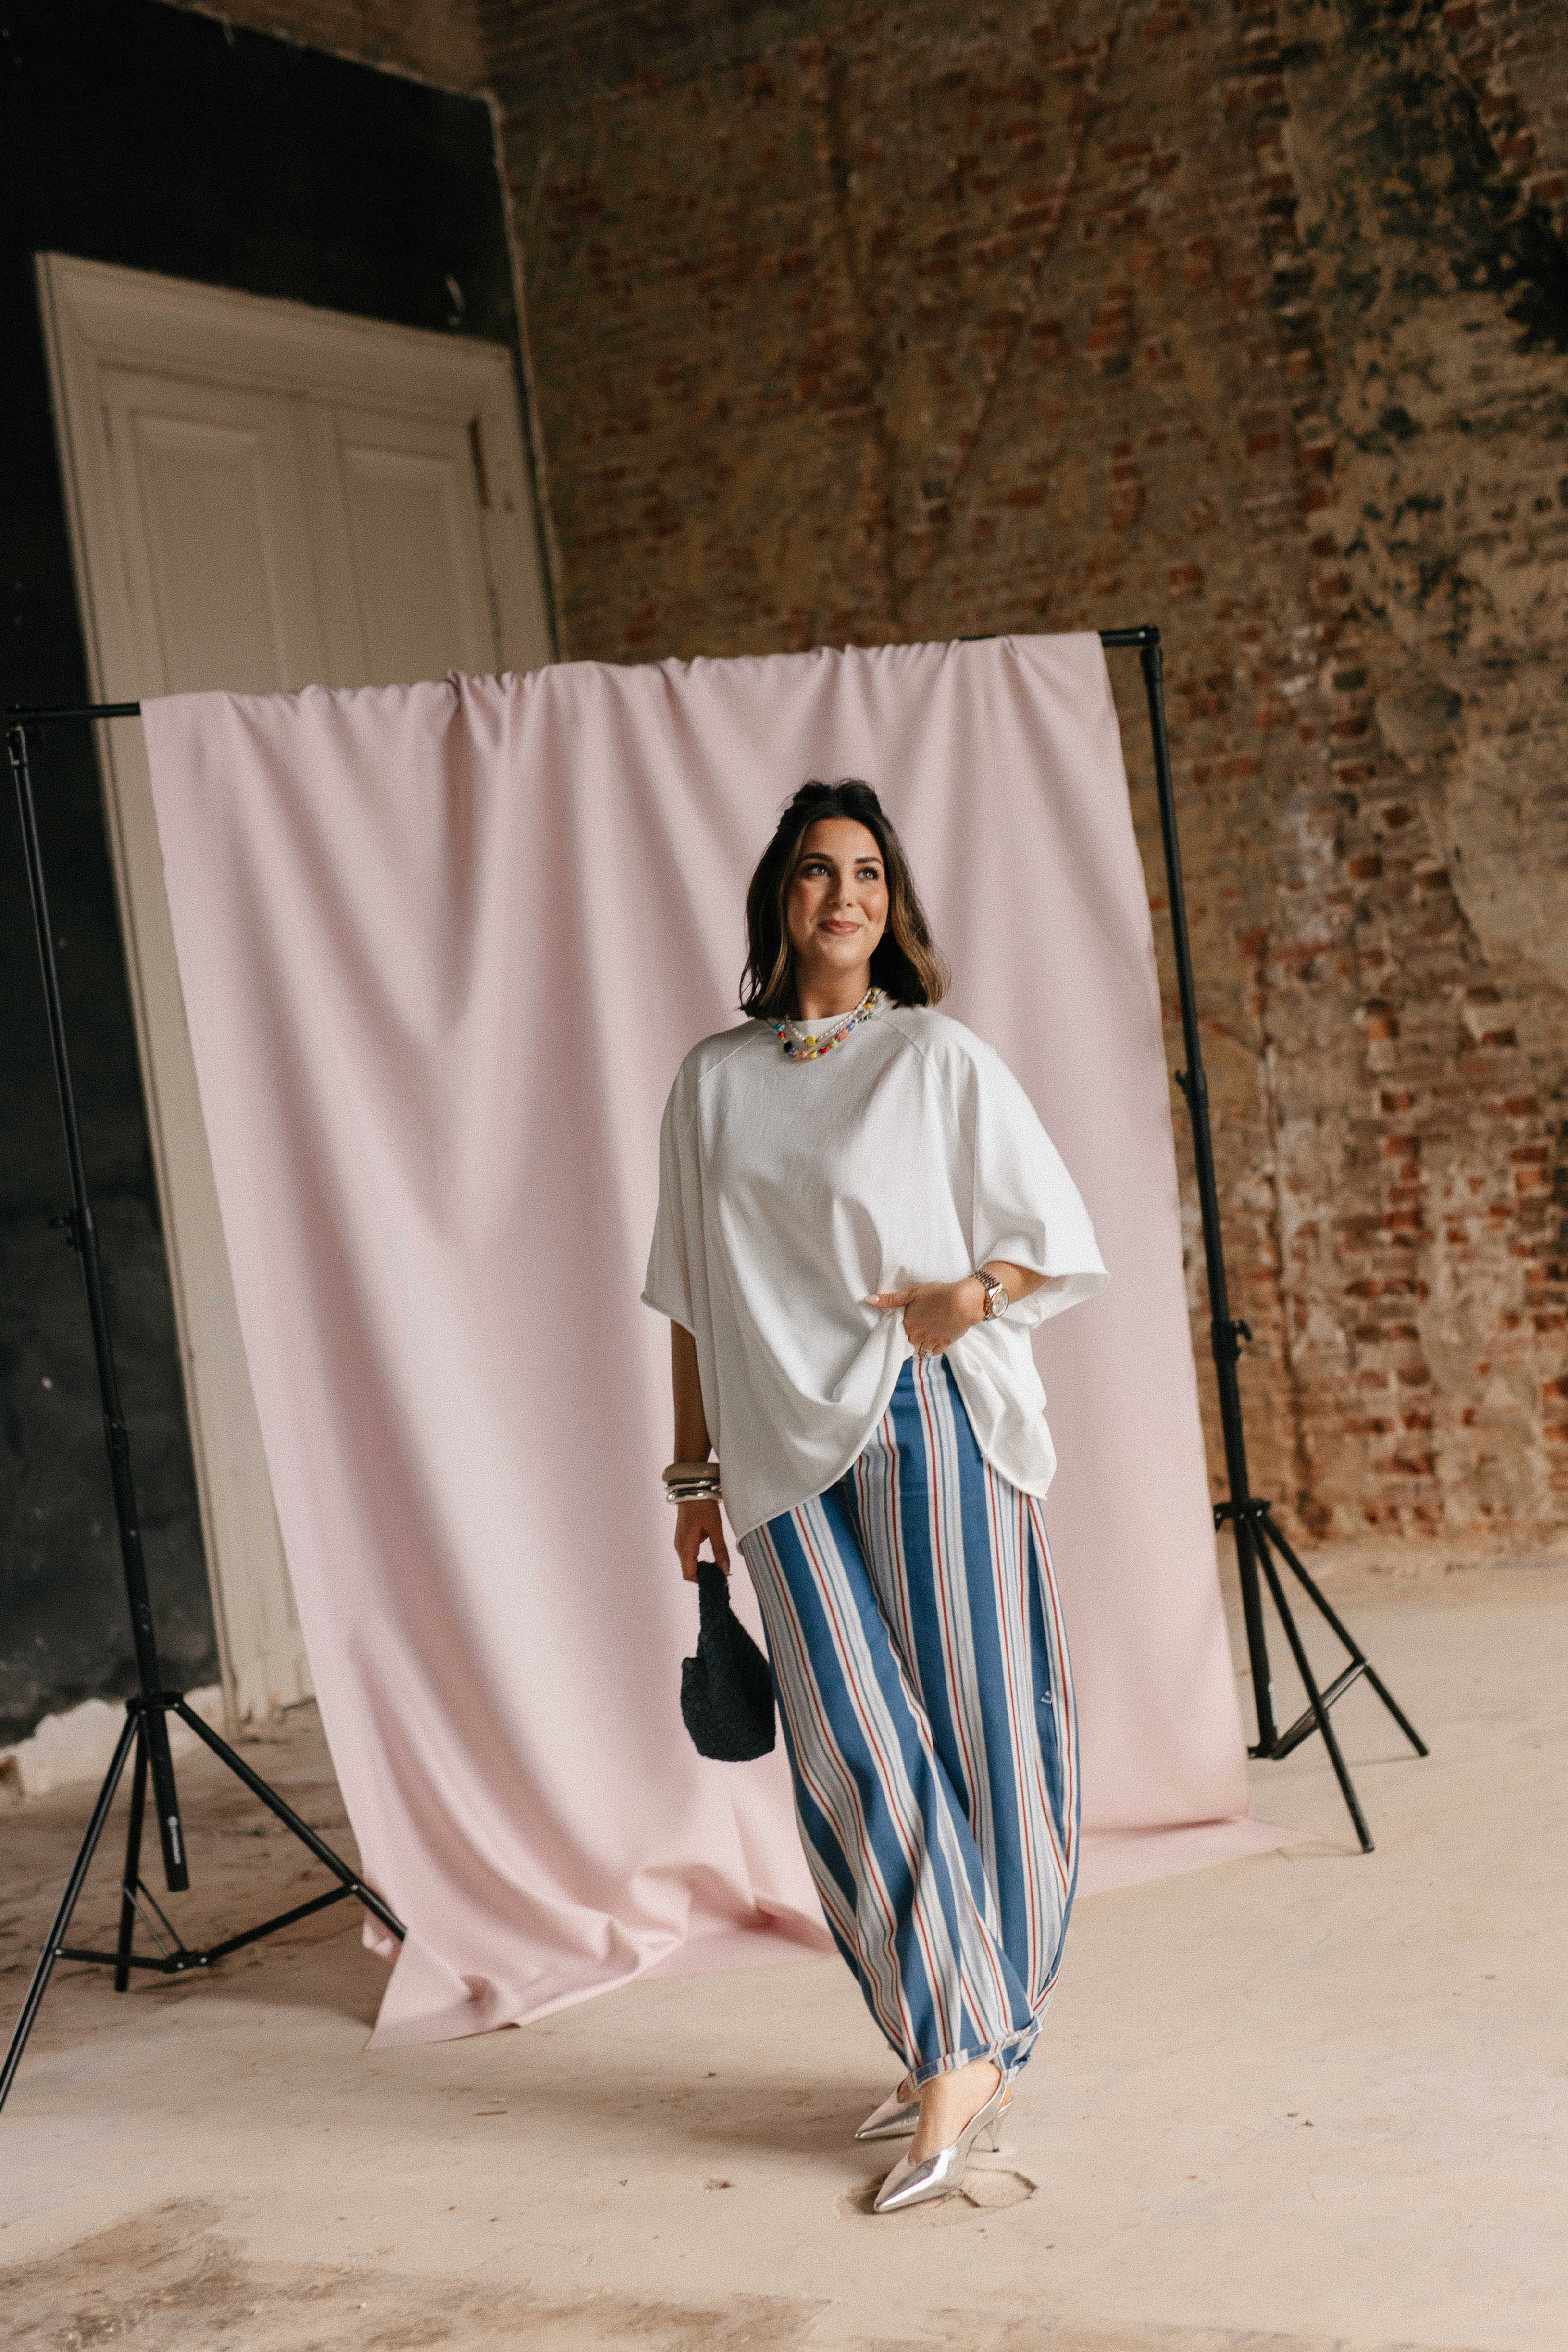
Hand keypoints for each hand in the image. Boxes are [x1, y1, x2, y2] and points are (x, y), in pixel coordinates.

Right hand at [675, 1496, 729, 1582]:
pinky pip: (689, 1555)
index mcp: (686, 1547)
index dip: (703, 1581)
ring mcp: (680, 1541)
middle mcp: (680, 1547)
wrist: (692, 1488)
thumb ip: (720, 1550)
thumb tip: (726, 1570)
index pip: (689, 1574)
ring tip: (719, 1567)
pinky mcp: (683, 1537)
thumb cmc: (703, 1507)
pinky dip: (699, 1560)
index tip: (718, 1580)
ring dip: (702, 1568)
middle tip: (722, 1575)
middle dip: (704, 1576)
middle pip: (688, 1571)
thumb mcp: (715, 1528)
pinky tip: (712, 1556)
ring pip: (689, 1563)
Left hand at [865, 1277, 984, 1355]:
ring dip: (920, 1346)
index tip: (900, 1329)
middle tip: (911, 1334)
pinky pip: (935, 1352)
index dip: (898, 1332)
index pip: (897, 1335)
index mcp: (908, 1324)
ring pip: (921, 1351)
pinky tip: (934, 1342)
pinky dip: (933, 1349)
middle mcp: (918, 1336)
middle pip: (908, 1345)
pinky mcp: (946, 1343)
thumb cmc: (937, 1294)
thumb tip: (868, 1300)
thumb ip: (890, 1299)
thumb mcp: (911, 1293)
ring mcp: (932, 1342)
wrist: (962, 1302)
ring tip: (921, 1339)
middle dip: (908, 1341)